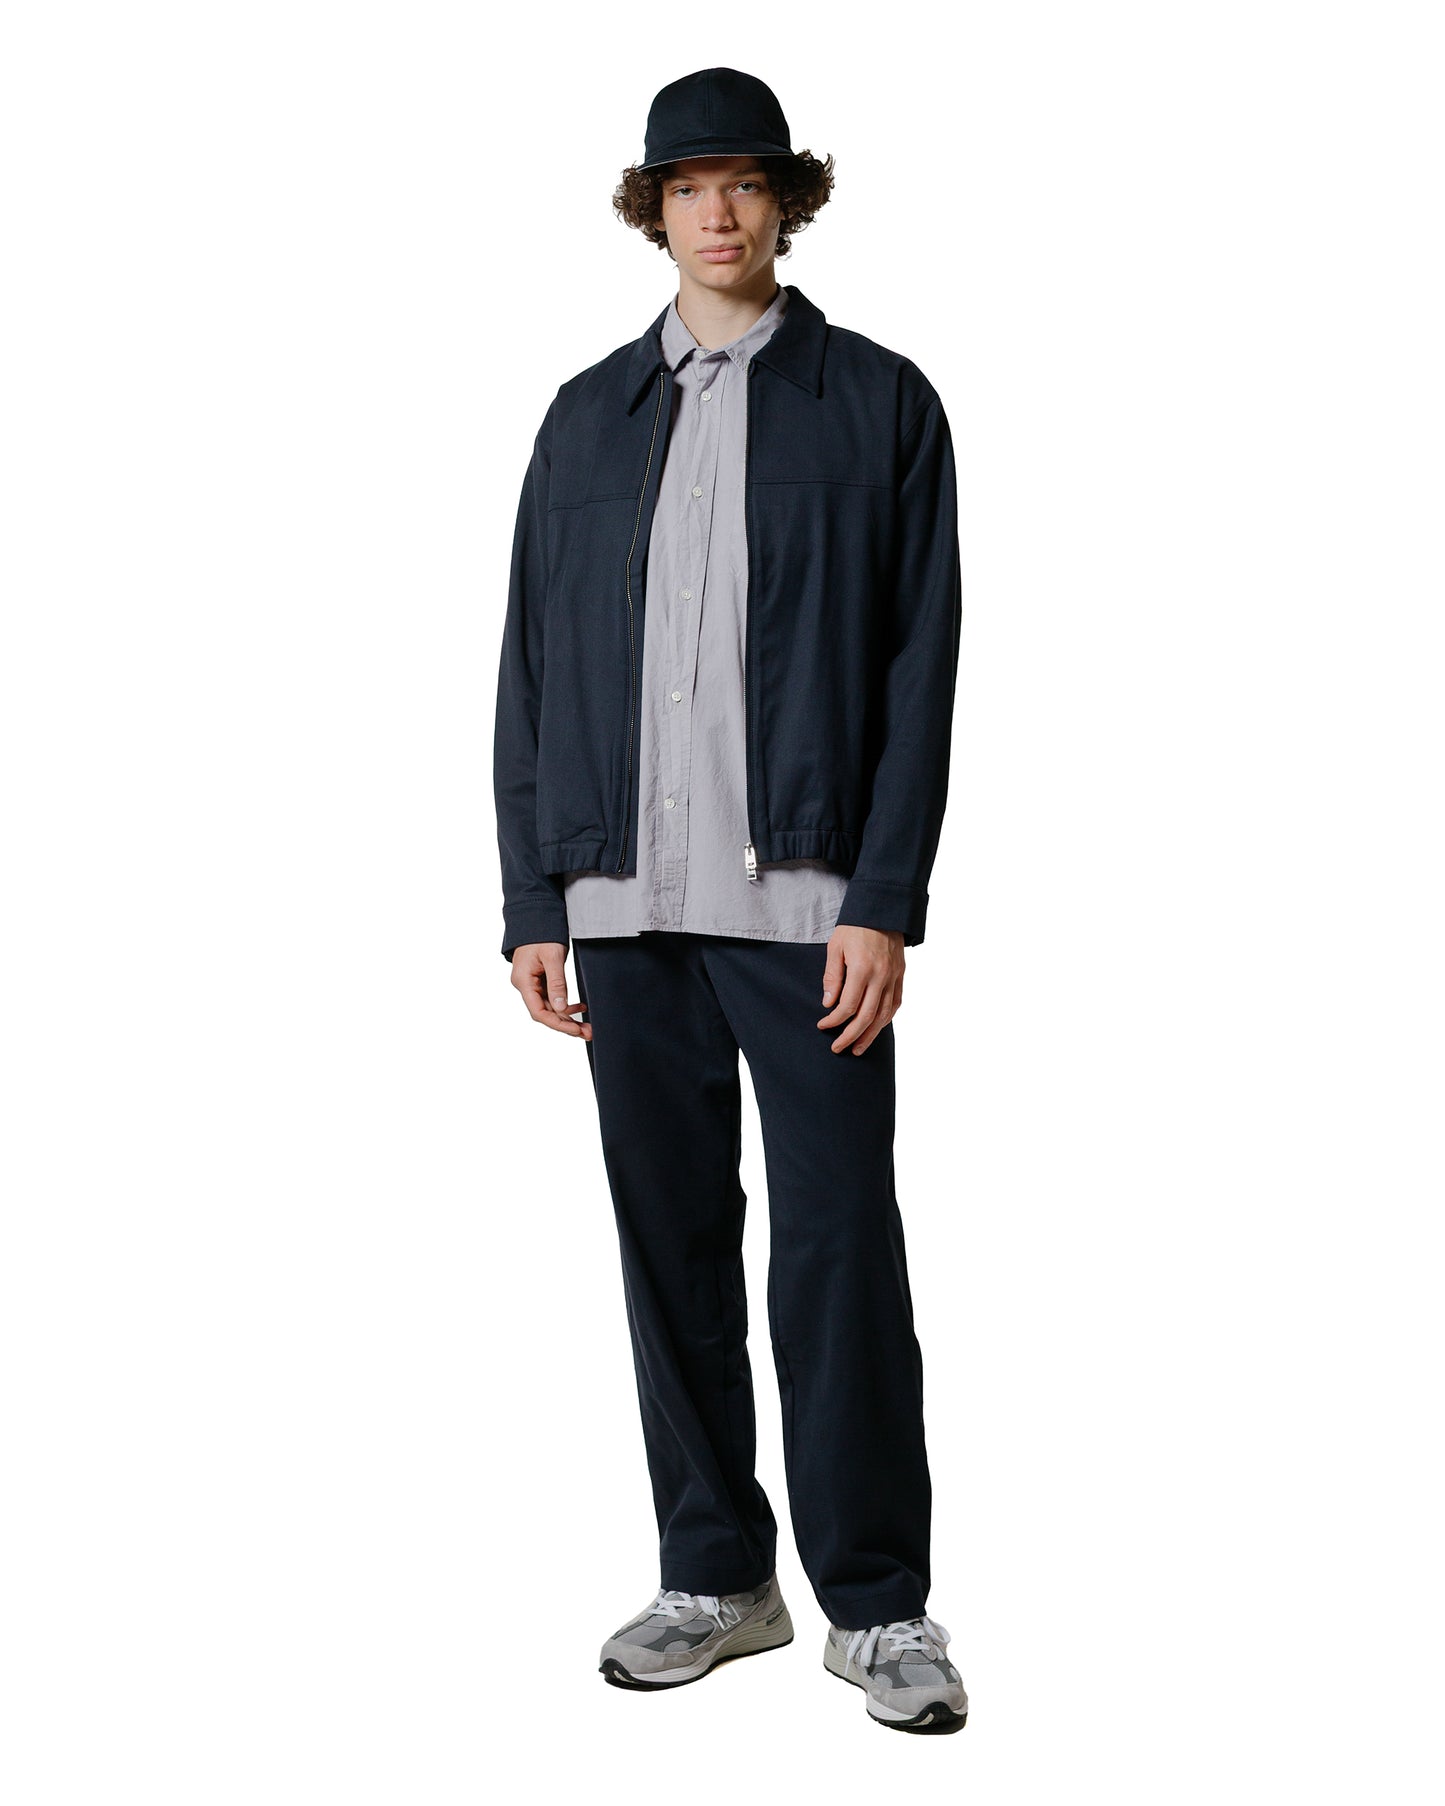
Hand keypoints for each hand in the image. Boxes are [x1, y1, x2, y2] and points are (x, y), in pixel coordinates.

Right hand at [510, 942, 591, 1038]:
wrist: (535, 917)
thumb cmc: (542, 933)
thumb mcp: (552, 957)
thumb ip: (557, 983)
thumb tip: (562, 1009)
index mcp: (524, 982)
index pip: (539, 1012)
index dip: (558, 1024)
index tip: (575, 1030)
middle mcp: (525, 985)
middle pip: (545, 1013)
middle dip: (566, 1025)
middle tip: (588, 1033)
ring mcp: (532, 983)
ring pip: (550, 1007)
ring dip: (568, 1017)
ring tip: (588, 1026)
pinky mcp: (539, 980)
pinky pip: (552, 998)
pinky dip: (566, 1004)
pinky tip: (580, 1007)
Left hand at [818, 925, 904, 1053]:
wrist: (883, 910)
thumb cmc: (855, 927)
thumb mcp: (835, 947)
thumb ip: (832, 976)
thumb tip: (828, 1003)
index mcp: (862, 968)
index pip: (848, 1005)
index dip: (834, 1020)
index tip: (823, 1026)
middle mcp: (881, 976)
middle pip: (867, 1016)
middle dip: (851, 1036)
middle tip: (838, 1048)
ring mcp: (894, 977)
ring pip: (884, 1015)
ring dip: (870, 1035)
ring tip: (857, 1049)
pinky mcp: (901, 976)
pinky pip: (895, 1004)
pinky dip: (885, 1020)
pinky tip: (876, 1029)